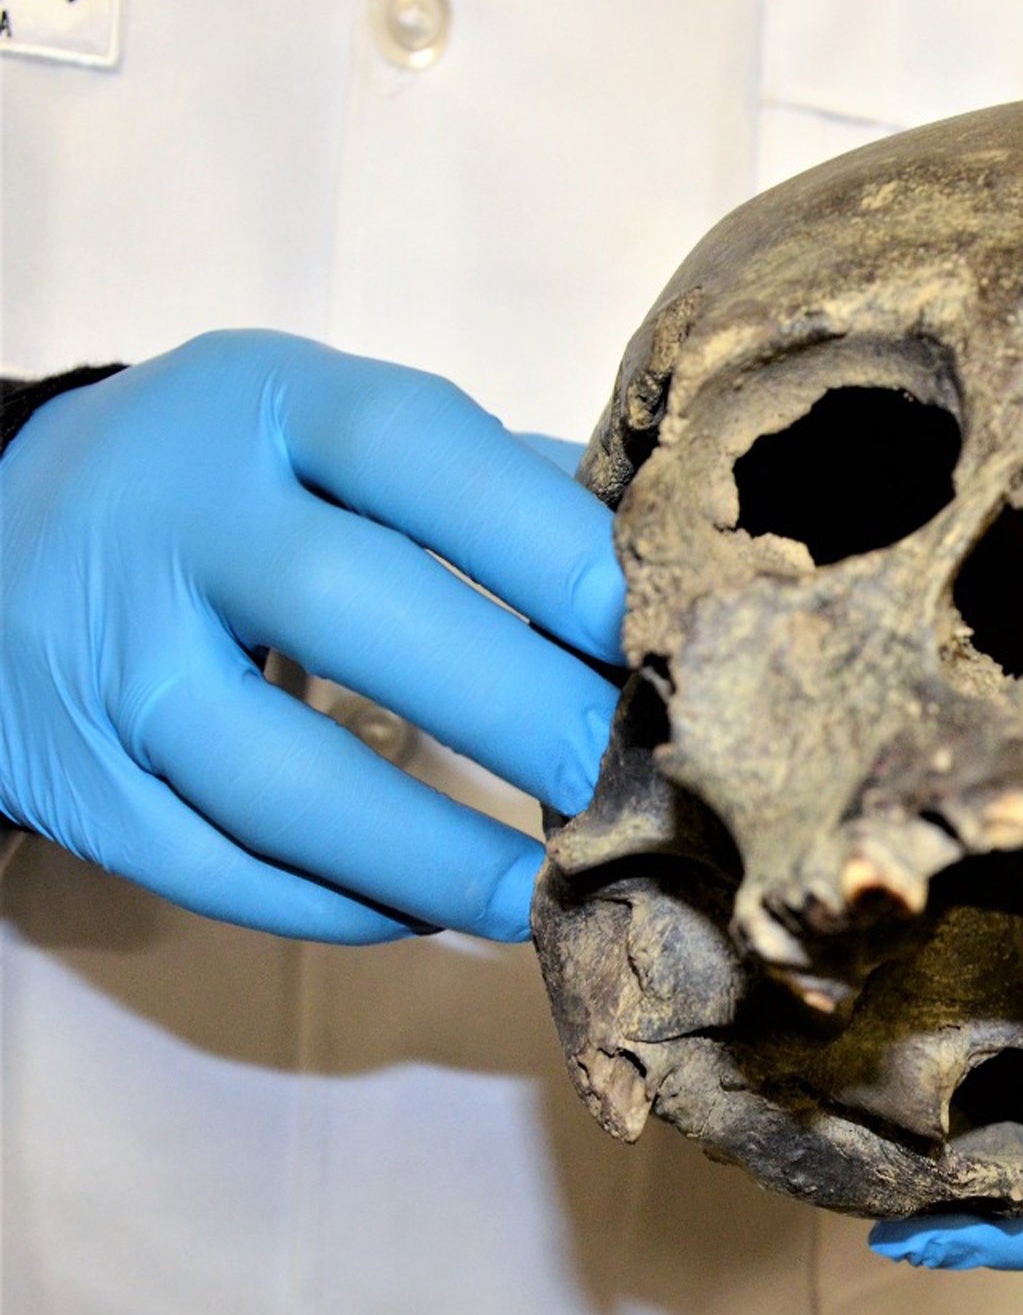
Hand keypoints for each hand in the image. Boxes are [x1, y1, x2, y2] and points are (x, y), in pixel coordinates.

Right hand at [0, 331, 624, 942]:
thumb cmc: (244, 483)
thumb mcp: (340, 436)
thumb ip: (498, 486)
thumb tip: (665, 566)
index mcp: (270, 402)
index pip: (419, 447)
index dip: (548, 542)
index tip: (657, 630)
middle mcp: (172, 513)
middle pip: (348, 609)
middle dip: (512, 705)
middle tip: (628, 776)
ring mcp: (104, 649)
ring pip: (267, 774)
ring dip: (427, 849)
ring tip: (549, 892)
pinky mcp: (65, 773)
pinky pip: (205, 864)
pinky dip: (328, 902)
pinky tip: (426, 912)